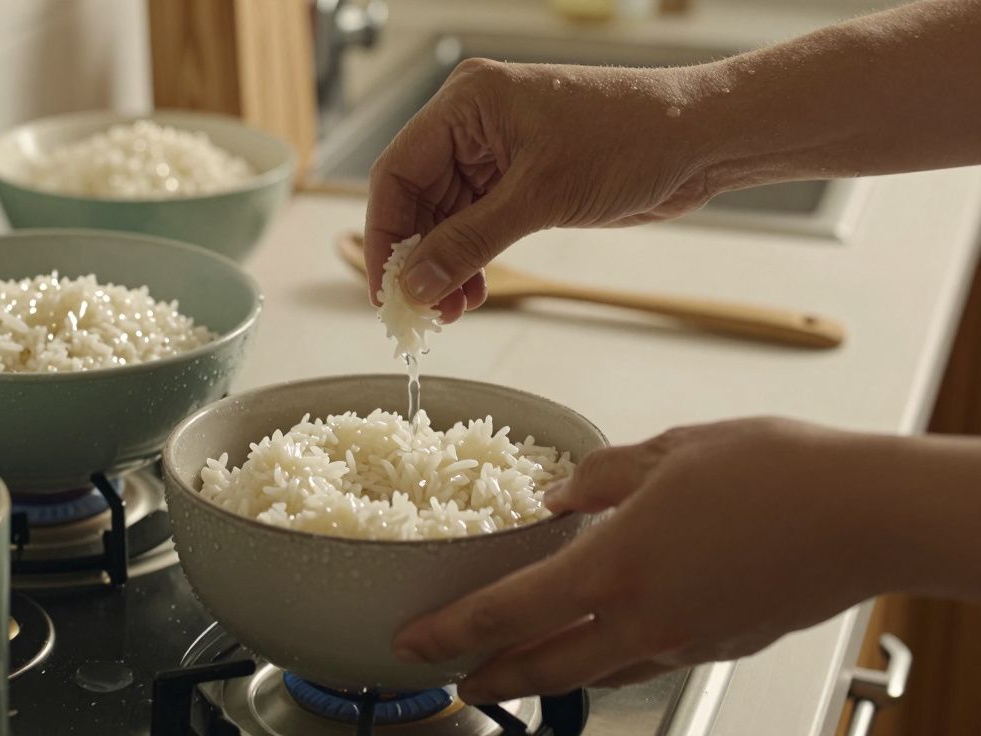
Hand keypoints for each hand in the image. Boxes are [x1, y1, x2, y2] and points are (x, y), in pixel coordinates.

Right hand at [364, 59, 714, 322]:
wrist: (701, 139)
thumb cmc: (631, 139)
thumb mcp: (540, 196)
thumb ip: (469, 243)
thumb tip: (413, 285)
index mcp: (467, 103)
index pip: (396, 172)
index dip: (384, 234)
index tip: (385, 288)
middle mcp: (474, 124)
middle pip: (415, 199)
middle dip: (415, 258)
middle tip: (418, 311)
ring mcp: (497, 153)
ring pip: (444, 219)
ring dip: (443, 267)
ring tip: (449, 312)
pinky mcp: (522, 181)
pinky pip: (475, 226)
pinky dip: (470, 261)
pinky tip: (472, 293)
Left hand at [391, 418, 913, 701]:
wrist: (865, 514)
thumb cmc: (776, 474)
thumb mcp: (669, 452)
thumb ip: (602, 477)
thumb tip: (562, 492)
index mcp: (614, 568)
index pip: (506, 613)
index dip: (450, 633)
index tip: (415, 642)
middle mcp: (642, 619)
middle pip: (542, 668)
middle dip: (490, 679)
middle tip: (457, 682)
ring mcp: (682, 641)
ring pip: (593, 672)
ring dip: (546, 676)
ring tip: (521, 669)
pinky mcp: (718, 645)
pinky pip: (644, 660)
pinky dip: (608, 658)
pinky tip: (606, 638)